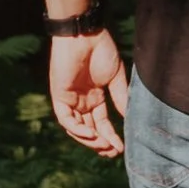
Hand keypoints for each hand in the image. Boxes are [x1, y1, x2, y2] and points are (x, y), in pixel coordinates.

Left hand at [48, 28, 128, 157]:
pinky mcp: (59, 96)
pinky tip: (91, 134)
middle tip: (113, 153)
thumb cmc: (101, 51)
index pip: (101, 123)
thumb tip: (128, 118)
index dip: (111, 136)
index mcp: (95, 97)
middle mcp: (81, 101)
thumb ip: (120, 98)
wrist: (85, 35)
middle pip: (89, 129)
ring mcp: (70, 99)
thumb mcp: (115, 78)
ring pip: (76, 128)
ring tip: (104, 146)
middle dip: (100, 143)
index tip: (121, 148)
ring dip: (89, 140)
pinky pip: (66, 119)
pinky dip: (77, 129)